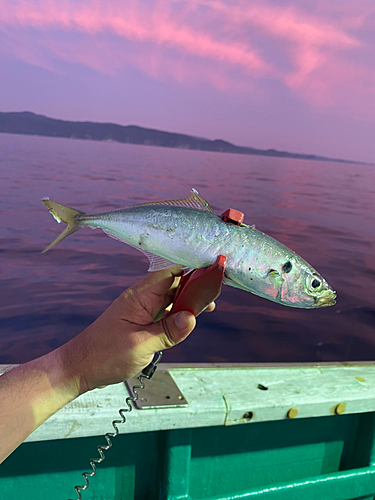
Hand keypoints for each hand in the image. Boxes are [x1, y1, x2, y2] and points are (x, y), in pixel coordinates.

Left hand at [60, 266, 214, 393]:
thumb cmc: (104, 355)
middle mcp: (142, 299)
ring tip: (210, 304)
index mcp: (140, 296)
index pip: (170, 274)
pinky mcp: (143, 323)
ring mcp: (143, 311)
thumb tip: (192, 317)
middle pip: (174, 284)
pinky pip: (166, 313)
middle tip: (217, 290)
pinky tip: (192, 318)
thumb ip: (168, 331)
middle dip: (195, 285)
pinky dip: (180, 314)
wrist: (81, 368)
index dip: (191, 269)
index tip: (212, 269)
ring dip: (189, 301)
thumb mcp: (140, 345)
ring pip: (171, 299)